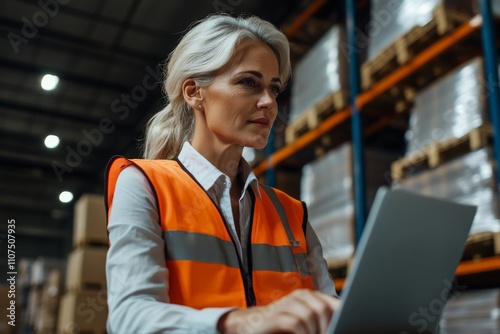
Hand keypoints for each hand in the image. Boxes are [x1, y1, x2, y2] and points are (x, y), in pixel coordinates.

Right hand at [217, 289, 340, 333]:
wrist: (251, 325)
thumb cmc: (281, 324)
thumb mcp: (302, 320)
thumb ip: (319, 319)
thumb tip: (340, 324)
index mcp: (308, 296)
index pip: (332, 304)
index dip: (340, 315)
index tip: (344, 325)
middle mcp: (298, 297)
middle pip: (322, 309)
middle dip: (328, 325)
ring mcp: (286, 305)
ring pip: (310, 315)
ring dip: (315, 331)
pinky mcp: (276, 316)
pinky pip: (295, 324)